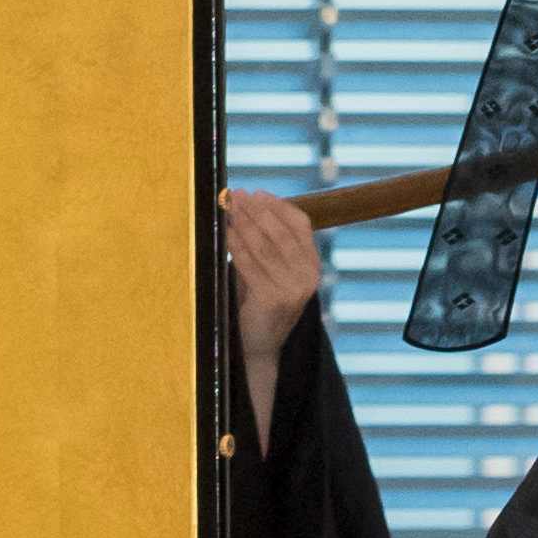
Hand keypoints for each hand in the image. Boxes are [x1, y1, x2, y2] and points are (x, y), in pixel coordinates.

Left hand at [220, 189, 324, 438]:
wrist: (256, 345)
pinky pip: (251, 264)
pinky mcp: (274, 299)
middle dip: (257, 210)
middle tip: (236, 194)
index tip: (257, 192)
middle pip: (281, 232)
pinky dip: (236, 245)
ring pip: (264, 246)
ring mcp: (293, 289)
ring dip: (244, 222)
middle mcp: (308, 277)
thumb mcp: (269, 269)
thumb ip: (268, 243)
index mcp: (312, 266)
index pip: (301, 226)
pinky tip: (225, 231)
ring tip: (228, 207)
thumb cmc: (257, 302)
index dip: (279, 206)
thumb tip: (247, 204)